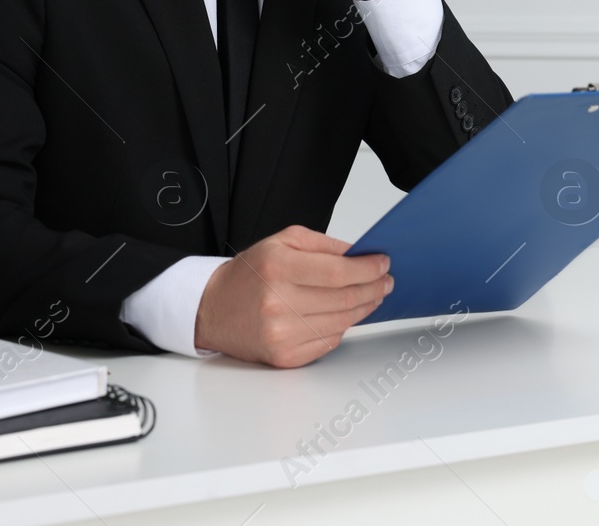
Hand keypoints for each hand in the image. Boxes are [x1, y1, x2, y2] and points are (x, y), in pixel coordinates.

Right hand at [192, 225, 392, 366]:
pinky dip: (342, 327)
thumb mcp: (281, 242)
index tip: (383, 264)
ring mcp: (281, 334)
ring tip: (372, 296)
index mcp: (278, 267)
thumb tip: (360, 255)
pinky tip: (345, 315)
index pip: (339, 271)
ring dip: (364, 308)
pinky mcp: (284, 357)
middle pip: (344, 298)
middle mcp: (278, 302)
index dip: (367, 269)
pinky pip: (328, 342)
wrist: (212, 309)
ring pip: (341, 323)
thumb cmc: (249, 275)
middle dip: (373, 288)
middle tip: (386, 281)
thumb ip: (323, 245)